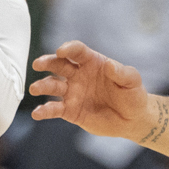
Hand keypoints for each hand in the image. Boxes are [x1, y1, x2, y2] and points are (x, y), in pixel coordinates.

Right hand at [29, 42, 156, 141]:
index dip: (69, 49)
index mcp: (92, 63)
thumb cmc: (133, 96)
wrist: (132, 120)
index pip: (77, 51)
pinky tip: (38, 113)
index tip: (61, 51)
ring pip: (53, 86)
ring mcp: (72, 92)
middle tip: (38, 64)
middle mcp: (78, 75)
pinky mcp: (70, 111)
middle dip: (47, 62)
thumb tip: (109, 65)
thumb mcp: (132, 82)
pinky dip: (44, 110)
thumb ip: (121, 73)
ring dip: (43, 86)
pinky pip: (54, 109)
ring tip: (35, 89)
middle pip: (59, 65)